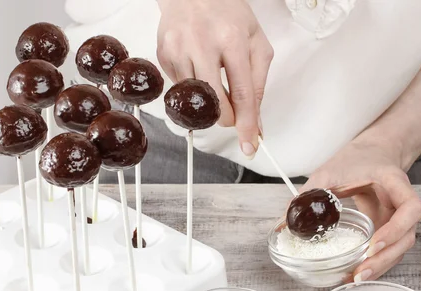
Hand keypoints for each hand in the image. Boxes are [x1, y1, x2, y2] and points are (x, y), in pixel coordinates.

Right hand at [156, 0, 272, 156]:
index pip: (242, 93)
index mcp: (232, 39)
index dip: (246, 124)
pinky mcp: (162, 53)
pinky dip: (191, 85)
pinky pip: (179, 87)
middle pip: (214, 102)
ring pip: (194, 98)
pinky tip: (196, 64)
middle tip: (231, 115)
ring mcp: (178, 49)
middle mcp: (202, 44)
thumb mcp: (256, 43)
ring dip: (207, 99)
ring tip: (212, 74)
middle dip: (225, 118)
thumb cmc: (229, 14)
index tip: (250, 145)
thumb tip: (255, 123)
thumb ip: (258, 84)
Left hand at [299, 137, 420, 281]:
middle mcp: (403, 204)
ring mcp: (399, 219)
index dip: (396, 229)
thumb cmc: (356, 159)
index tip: (374, 243)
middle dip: (385, 258)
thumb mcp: (329, 172)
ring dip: (381, 266)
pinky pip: (389, 250)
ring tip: (356, 278)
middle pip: (407, 237)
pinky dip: (376, 264)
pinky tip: (357, 274)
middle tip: (360, 272)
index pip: (411, 208)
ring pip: (400, 249)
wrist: (372, 154)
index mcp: (396, 183)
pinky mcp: (390, 229)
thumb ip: (307, 195)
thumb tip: (283, 224)